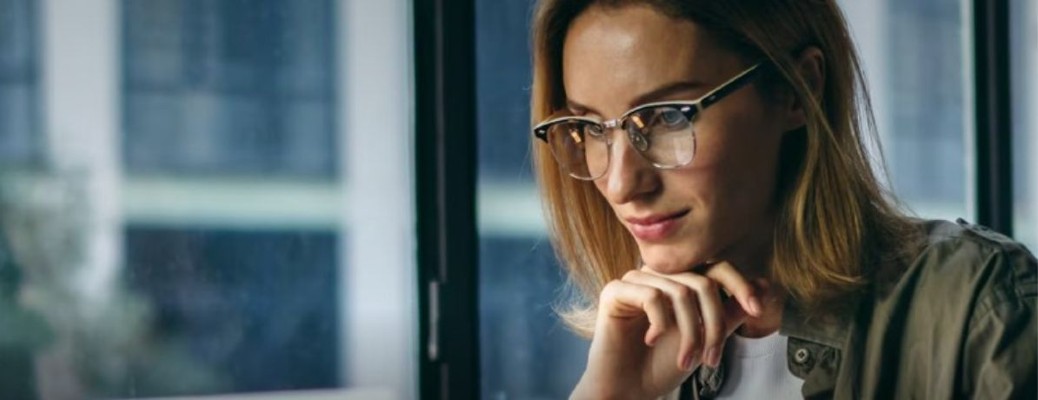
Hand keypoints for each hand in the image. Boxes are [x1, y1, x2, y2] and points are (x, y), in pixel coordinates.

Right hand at [571, 262, 761, 398]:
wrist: (627, 390)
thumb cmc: (661, 365)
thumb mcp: (705, 338)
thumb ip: (730, 312)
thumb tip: (763, 286)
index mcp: (678, 281)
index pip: (715, 268)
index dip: (740, 284)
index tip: (758, 309)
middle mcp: (657, 275)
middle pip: (702, 281)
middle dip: (714, 323)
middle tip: (712, 357)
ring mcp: (635, 280)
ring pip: (680, 292)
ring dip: (690, 333)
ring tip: (686, 359)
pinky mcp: (615, 291)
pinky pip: (651, 296)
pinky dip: (660, 324)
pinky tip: (651, 340)